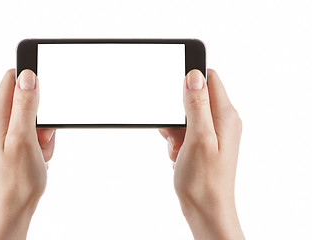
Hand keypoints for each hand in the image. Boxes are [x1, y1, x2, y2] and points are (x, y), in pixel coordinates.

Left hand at [0, 69, 55, 239]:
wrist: (15, 204)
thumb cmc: (18, 177)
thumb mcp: (24, 137)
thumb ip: (25, 105)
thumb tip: (27, 76)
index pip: (13, 78)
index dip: (32, 86)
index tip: (42, 106)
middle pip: (27, 99)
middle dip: (42, 116)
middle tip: (41, 137)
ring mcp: (4, 130)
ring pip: (34, 116)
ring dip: (44, 132)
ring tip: (39, 150)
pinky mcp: (12, 139)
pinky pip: (34, 130)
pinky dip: (41, 141)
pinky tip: (38, 154)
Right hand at [159, 69, 244, 239]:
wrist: (205, 209)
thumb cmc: (204, 180)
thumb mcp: (198, 137)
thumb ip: (197, 104)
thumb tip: (195, 75)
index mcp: (225, 115)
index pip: (210, 79)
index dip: (191, 82)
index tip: (176, 98)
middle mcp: (223, 121)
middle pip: (195, 98)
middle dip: (177, 112)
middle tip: (175, 133)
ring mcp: (214, 133)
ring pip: (186, 116)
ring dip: (175, 130)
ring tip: (178, 148)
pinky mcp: (205, 143)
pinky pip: (186, 131)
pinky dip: (177, 140)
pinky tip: (178, 154)